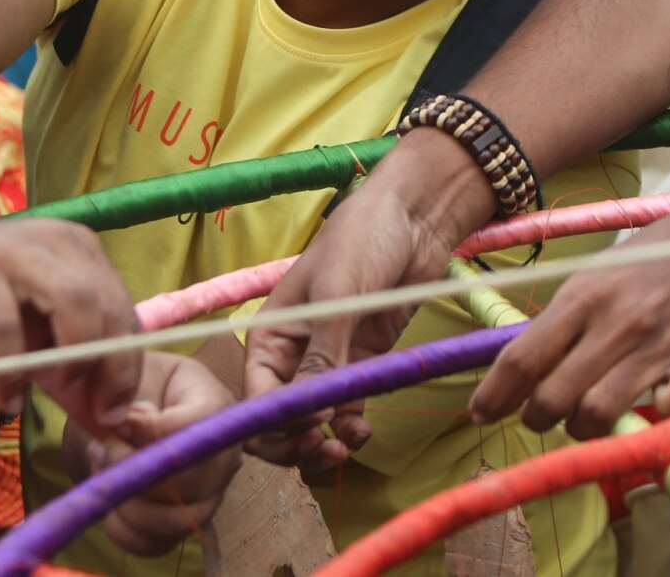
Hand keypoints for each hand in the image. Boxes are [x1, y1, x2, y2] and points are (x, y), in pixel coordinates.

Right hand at [0, 208, 141, 436]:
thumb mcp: (34, 340)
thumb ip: (72, 377)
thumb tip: (110, 426)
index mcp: (81, 252)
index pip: (123, 308)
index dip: (128, 364)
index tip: (116, 411)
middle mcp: (57, 244)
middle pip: (106, 303)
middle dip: (111, 365)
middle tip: (95, 410)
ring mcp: (15, 251)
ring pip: (71, 301)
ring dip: (71, 358)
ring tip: (52, 391)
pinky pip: (4, 326)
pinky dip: (11, 371)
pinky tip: (7, 397)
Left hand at [63, 352, 239, 556]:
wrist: (125, 415)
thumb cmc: (133, 386)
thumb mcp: (133, 375)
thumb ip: (132, 393)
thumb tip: (131, 422)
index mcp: (215, 403)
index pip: (195, 426)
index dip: (151, 430)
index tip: (119, 422)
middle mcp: (223, 454)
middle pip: (189, 481)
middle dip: (134, 468)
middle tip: (104, 447)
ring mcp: (210, 493)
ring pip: (173, 520)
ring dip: (125, 499)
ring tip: (106, 468)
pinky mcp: (185, 523)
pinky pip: (155, 543)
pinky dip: (122, 527)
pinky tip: (110, 497)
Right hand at [241, 133, 484, 469]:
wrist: (413, 219)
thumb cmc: (362, 241)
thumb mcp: (338, 296)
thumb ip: (322, 356)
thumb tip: (306, 410)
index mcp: (270, 333)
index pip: (256, 394)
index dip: (275, 420)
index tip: (309, 426)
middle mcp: (292, 354)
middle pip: (278, 416)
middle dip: (294, 441)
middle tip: (323, 450)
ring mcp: (327, 362)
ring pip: (312, 422)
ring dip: (323, 443)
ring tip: (344, 449)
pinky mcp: (360, 364)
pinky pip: (346, 410)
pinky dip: (349, 429)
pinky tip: (362, 433)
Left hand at [469, 199, 669, 437]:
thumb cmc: (656, 258)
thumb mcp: (598, 276)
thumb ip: (564, 319)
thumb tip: (520, 365)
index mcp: (582, 296)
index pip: (522, 357)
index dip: (493, 394)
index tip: (479, 413)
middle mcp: (615, 323)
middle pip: (552, 396)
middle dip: (535, 418)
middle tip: (537, 418)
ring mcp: (658, 345)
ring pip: (597, 413)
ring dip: (581, 429)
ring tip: (582, 421)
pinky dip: (654, 419)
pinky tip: (649, 407)